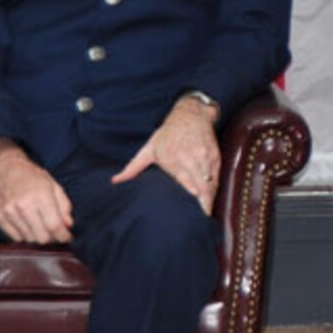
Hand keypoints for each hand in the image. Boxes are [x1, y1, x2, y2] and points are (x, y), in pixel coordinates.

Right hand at [0, 139, 73, 242]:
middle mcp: (23, 206)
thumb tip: (68, 225)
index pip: (54, 225)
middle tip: (56, 233)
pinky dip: (25, 236)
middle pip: (41, 237)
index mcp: (40, 196)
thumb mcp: (54, 186)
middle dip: (52, 238)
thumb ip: (64, 206)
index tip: (68, 238)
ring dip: (38, 237)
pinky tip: (29, 226)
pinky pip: (15, 238)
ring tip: (42, 227)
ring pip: (29, 239)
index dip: (63, 236)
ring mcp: (9, 213)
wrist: (6, 169)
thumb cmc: (33, 176)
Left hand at [113, 94, 222, 212]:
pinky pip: (217, 174)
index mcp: (172, 158)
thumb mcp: (149, 149)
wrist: (190, 115)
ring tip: (207, 210)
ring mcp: (204, 156)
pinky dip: (214, 185)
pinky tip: (211, 195)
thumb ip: (133, 167)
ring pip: (211, 181)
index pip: (186, 182)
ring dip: (210, 196)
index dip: (194, 196)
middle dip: (205, 202)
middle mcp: (190, 157)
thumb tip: (115, 181)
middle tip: (203, 217)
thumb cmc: (167, 133)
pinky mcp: (215, 154)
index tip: (196, 211)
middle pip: (202, 185)